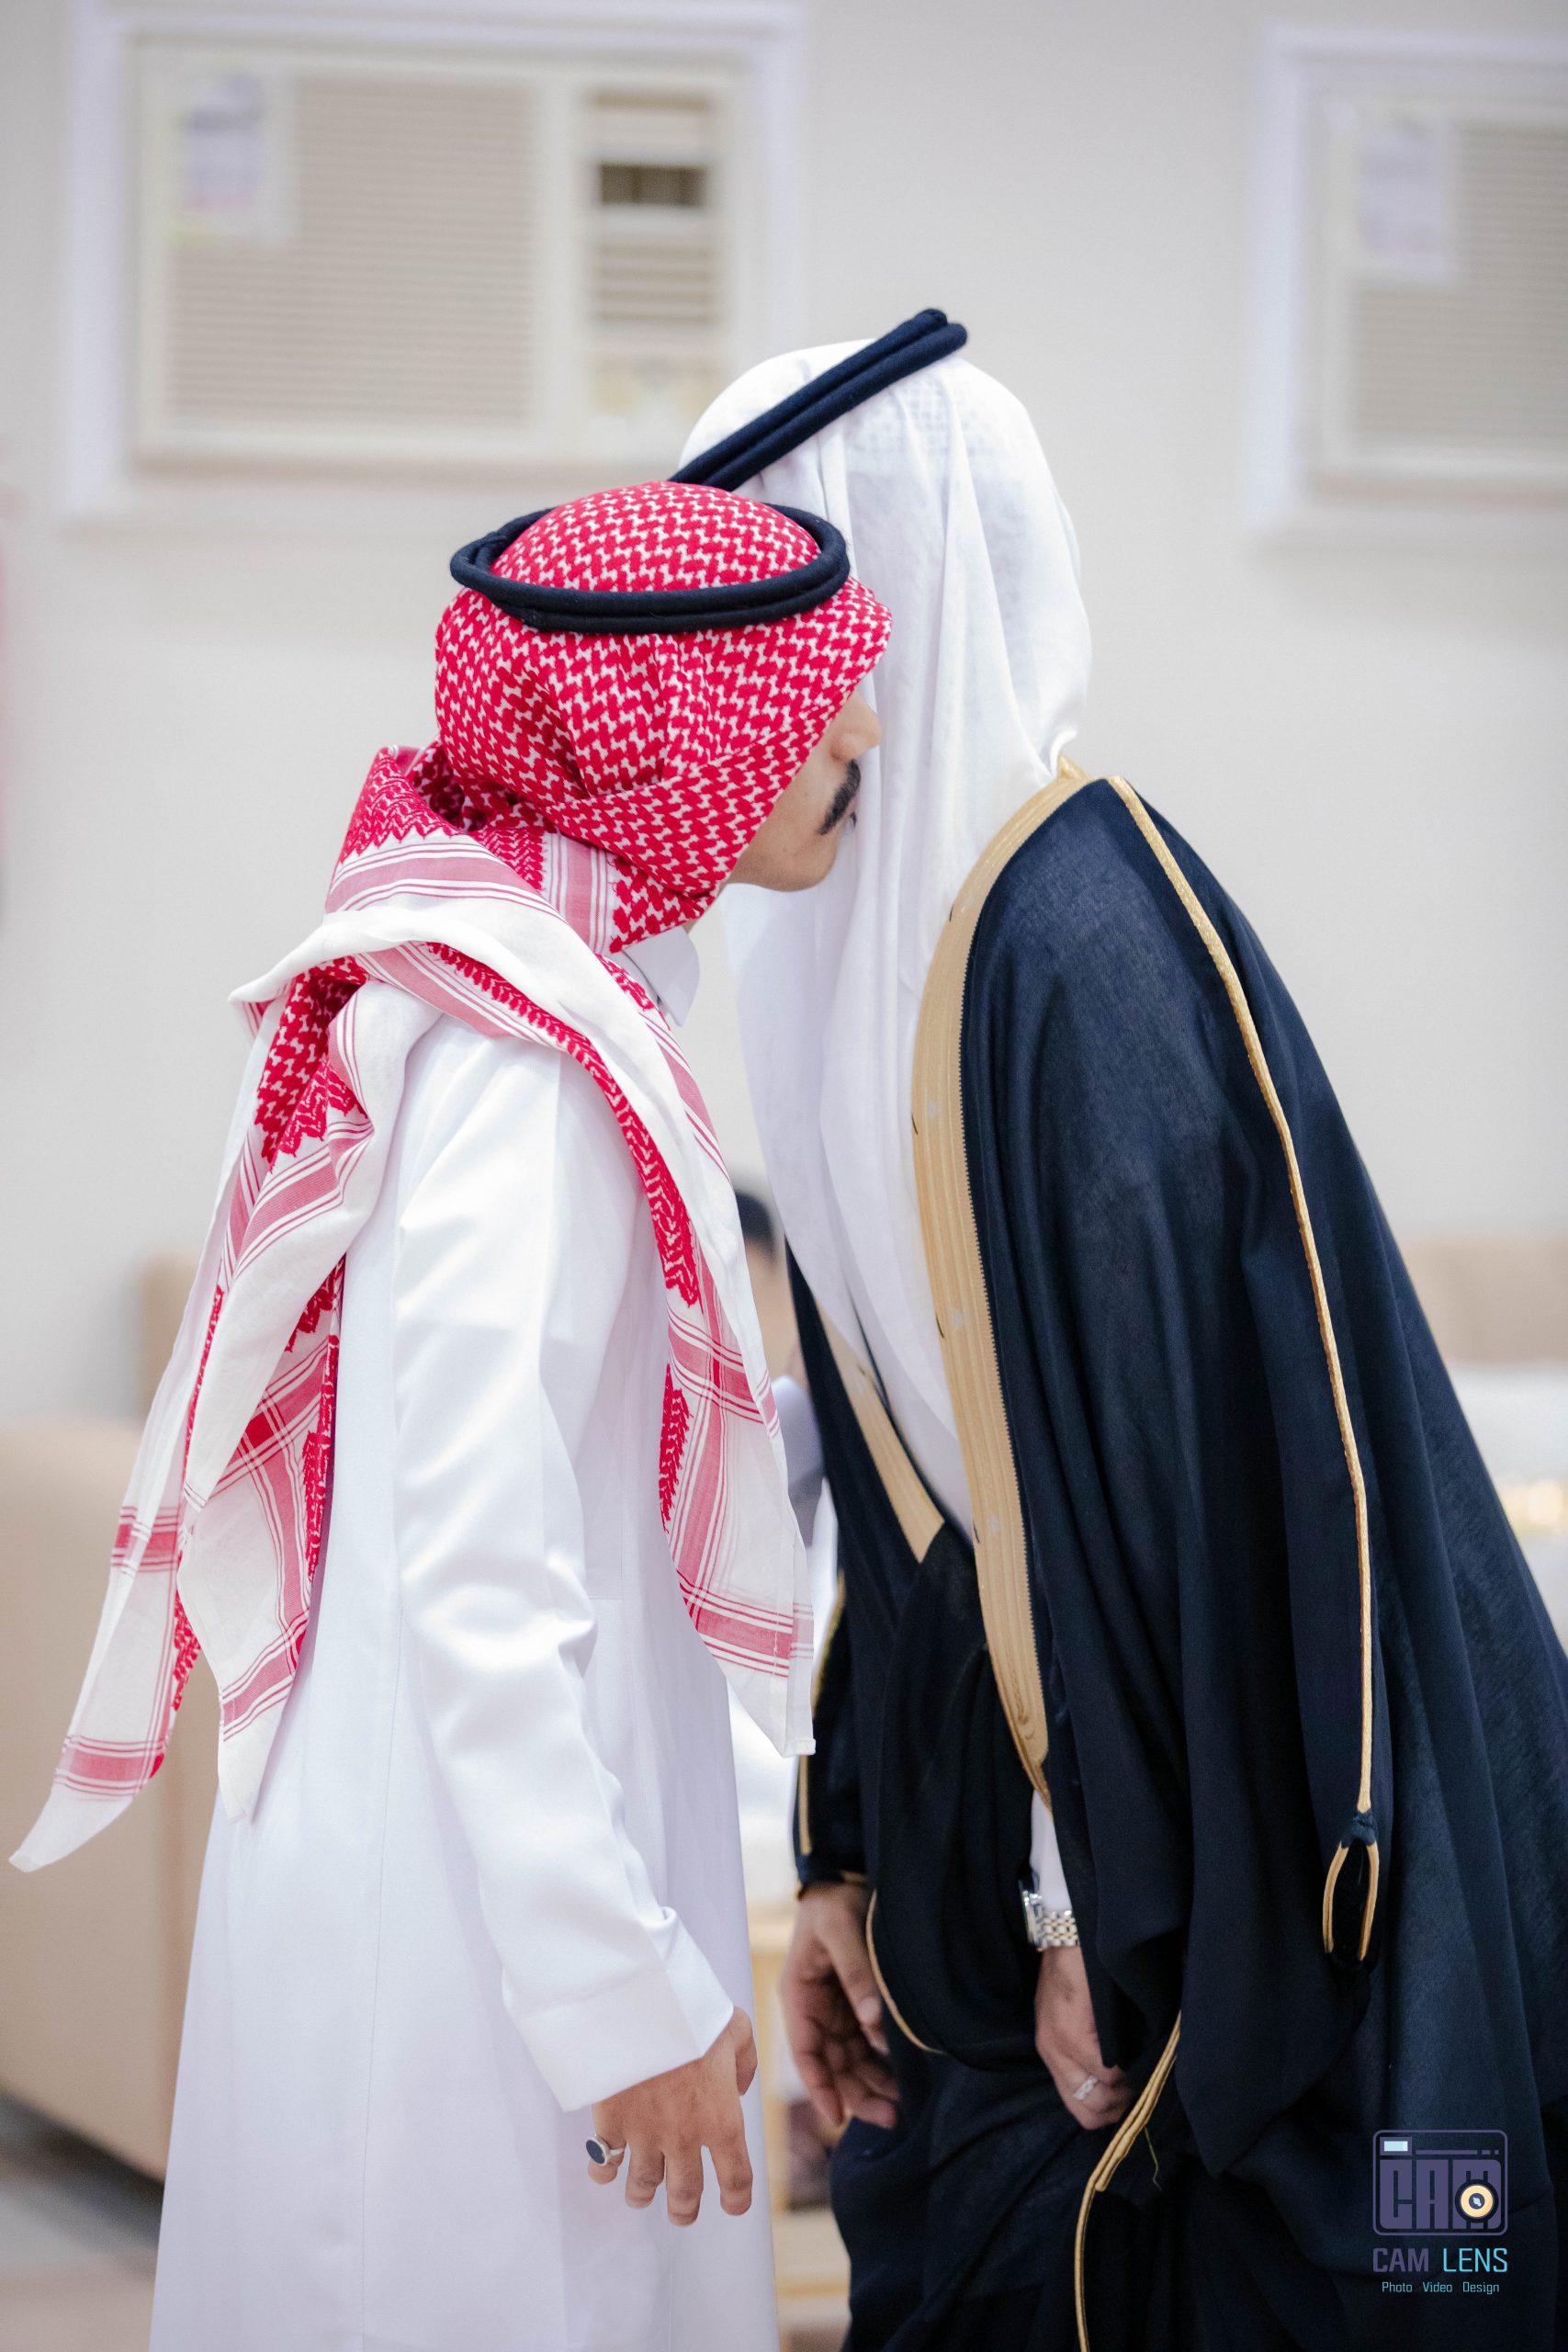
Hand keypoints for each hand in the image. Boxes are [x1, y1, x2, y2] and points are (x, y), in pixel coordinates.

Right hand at [587, 2007, 756, 2225]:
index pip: (735, 2178)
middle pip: (685, 2194)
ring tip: (641, 2196)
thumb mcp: (737, 2029)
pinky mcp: (611, 2122)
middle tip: (683, 2213)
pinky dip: (603, 2172)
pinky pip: (604, 2162)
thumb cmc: (693, 2012)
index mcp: (721, 2119)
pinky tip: (604, 2173)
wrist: (641, 2004)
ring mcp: (645, 2134)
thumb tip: (737, 2087)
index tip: (732, 2204)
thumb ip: (744, 2063)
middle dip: (685, 2209)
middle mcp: (684, 2137)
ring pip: (643, 2185)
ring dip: (643, 2195)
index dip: (736, 2198)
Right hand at [780, 1883, 899, 2132]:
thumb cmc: (833, 1903)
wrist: (843, 1878)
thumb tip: (873, 2024)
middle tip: (890, 2118)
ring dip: (870, 2084)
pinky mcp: (854, 2006)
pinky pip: (864, 2044)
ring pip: (849, 2060)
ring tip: (901, 2106)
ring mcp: (834, 2011)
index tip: (836, 2116)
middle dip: (855, 2094)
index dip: (819, 2085)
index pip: (805, 2051)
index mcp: (798, 1995)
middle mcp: (814, 2010)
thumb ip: (856, 1974)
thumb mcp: (840, 1930)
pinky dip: (879, 2063)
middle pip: (831, 2064)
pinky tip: (901, 2079)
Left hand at [1033, 1944, 1128, 2128]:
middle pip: (1091, 2114)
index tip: (1131, 2094)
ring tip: (1138, 2066)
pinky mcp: (1073, 2034)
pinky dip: (1125, 2068)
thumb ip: (1085, 2049)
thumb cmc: (1077, 1971)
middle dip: (1122, 2105)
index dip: (1111, 2111)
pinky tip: (1133, 2048)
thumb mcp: (1071, 2015)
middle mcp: (1052, 2055)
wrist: (1069, 1934)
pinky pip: (1106, 2071)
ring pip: (1101, 2098)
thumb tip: (1119, 2083)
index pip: (1081, 2110)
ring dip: (1126, 2088)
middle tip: (1139, 2083)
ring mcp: (1061, 2047)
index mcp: (1052, 2053)